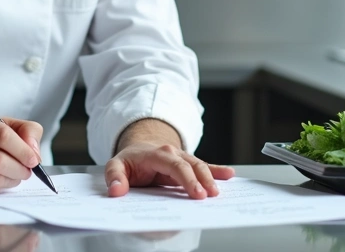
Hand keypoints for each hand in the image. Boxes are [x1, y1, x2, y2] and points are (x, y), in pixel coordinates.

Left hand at [105, 142, 235, 199]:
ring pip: (200, 165)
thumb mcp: (116, 166)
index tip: (196, 194)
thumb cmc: (129, 160)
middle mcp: (173, 153)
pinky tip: (229, 174)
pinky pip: (204, 166)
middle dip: (202, 180)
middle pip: (192, 165)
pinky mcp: (188, 164)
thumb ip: (114, 177)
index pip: (175, 166)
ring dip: (212, 177)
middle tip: (210, 196)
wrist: (138, 148)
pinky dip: (217, 170)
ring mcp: (182, 158)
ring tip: (219, 192)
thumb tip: (116, 191)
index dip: (187, 179)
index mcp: (157, 154)